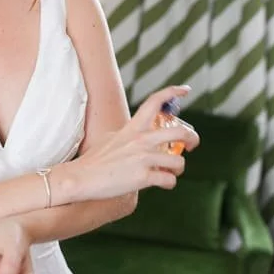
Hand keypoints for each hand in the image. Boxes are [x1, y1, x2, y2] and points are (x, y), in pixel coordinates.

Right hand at [73, 84, 200, 200]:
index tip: (186, 90)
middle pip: (180, 132)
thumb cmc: (95, 160)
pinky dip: (169, 183)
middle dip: (192, 138)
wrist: (81, 178)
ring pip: (179, 161)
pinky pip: (169, 180)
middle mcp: (141, 140)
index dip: (173, 92)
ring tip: (170, 172)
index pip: (155, 102)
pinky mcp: (143, 177)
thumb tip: (141, 137)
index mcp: (132, 128)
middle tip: (192, 144)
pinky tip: (161, 183)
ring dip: (178, 168)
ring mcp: (143, 158)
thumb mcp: (112, 138)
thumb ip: (129, 134)